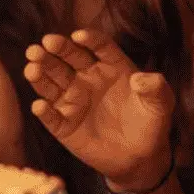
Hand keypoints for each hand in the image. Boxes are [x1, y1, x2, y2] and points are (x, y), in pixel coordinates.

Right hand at [26, 30, 173, 190]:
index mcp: (111, 66)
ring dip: (41, 75)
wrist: (141, 157)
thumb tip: (141, 79)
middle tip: (43, 44)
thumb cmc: (151, 123)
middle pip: (68, 60)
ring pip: (53, 83)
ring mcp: (73, 101)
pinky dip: (44, 112)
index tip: (78, 36)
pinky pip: (52, 117)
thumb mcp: (161, 104)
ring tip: (32, 67)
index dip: (89, 40)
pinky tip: (40, 106)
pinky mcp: (65, 125)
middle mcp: (87, 78)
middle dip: (55, 50)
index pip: (98, 47)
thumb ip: (156, 89)